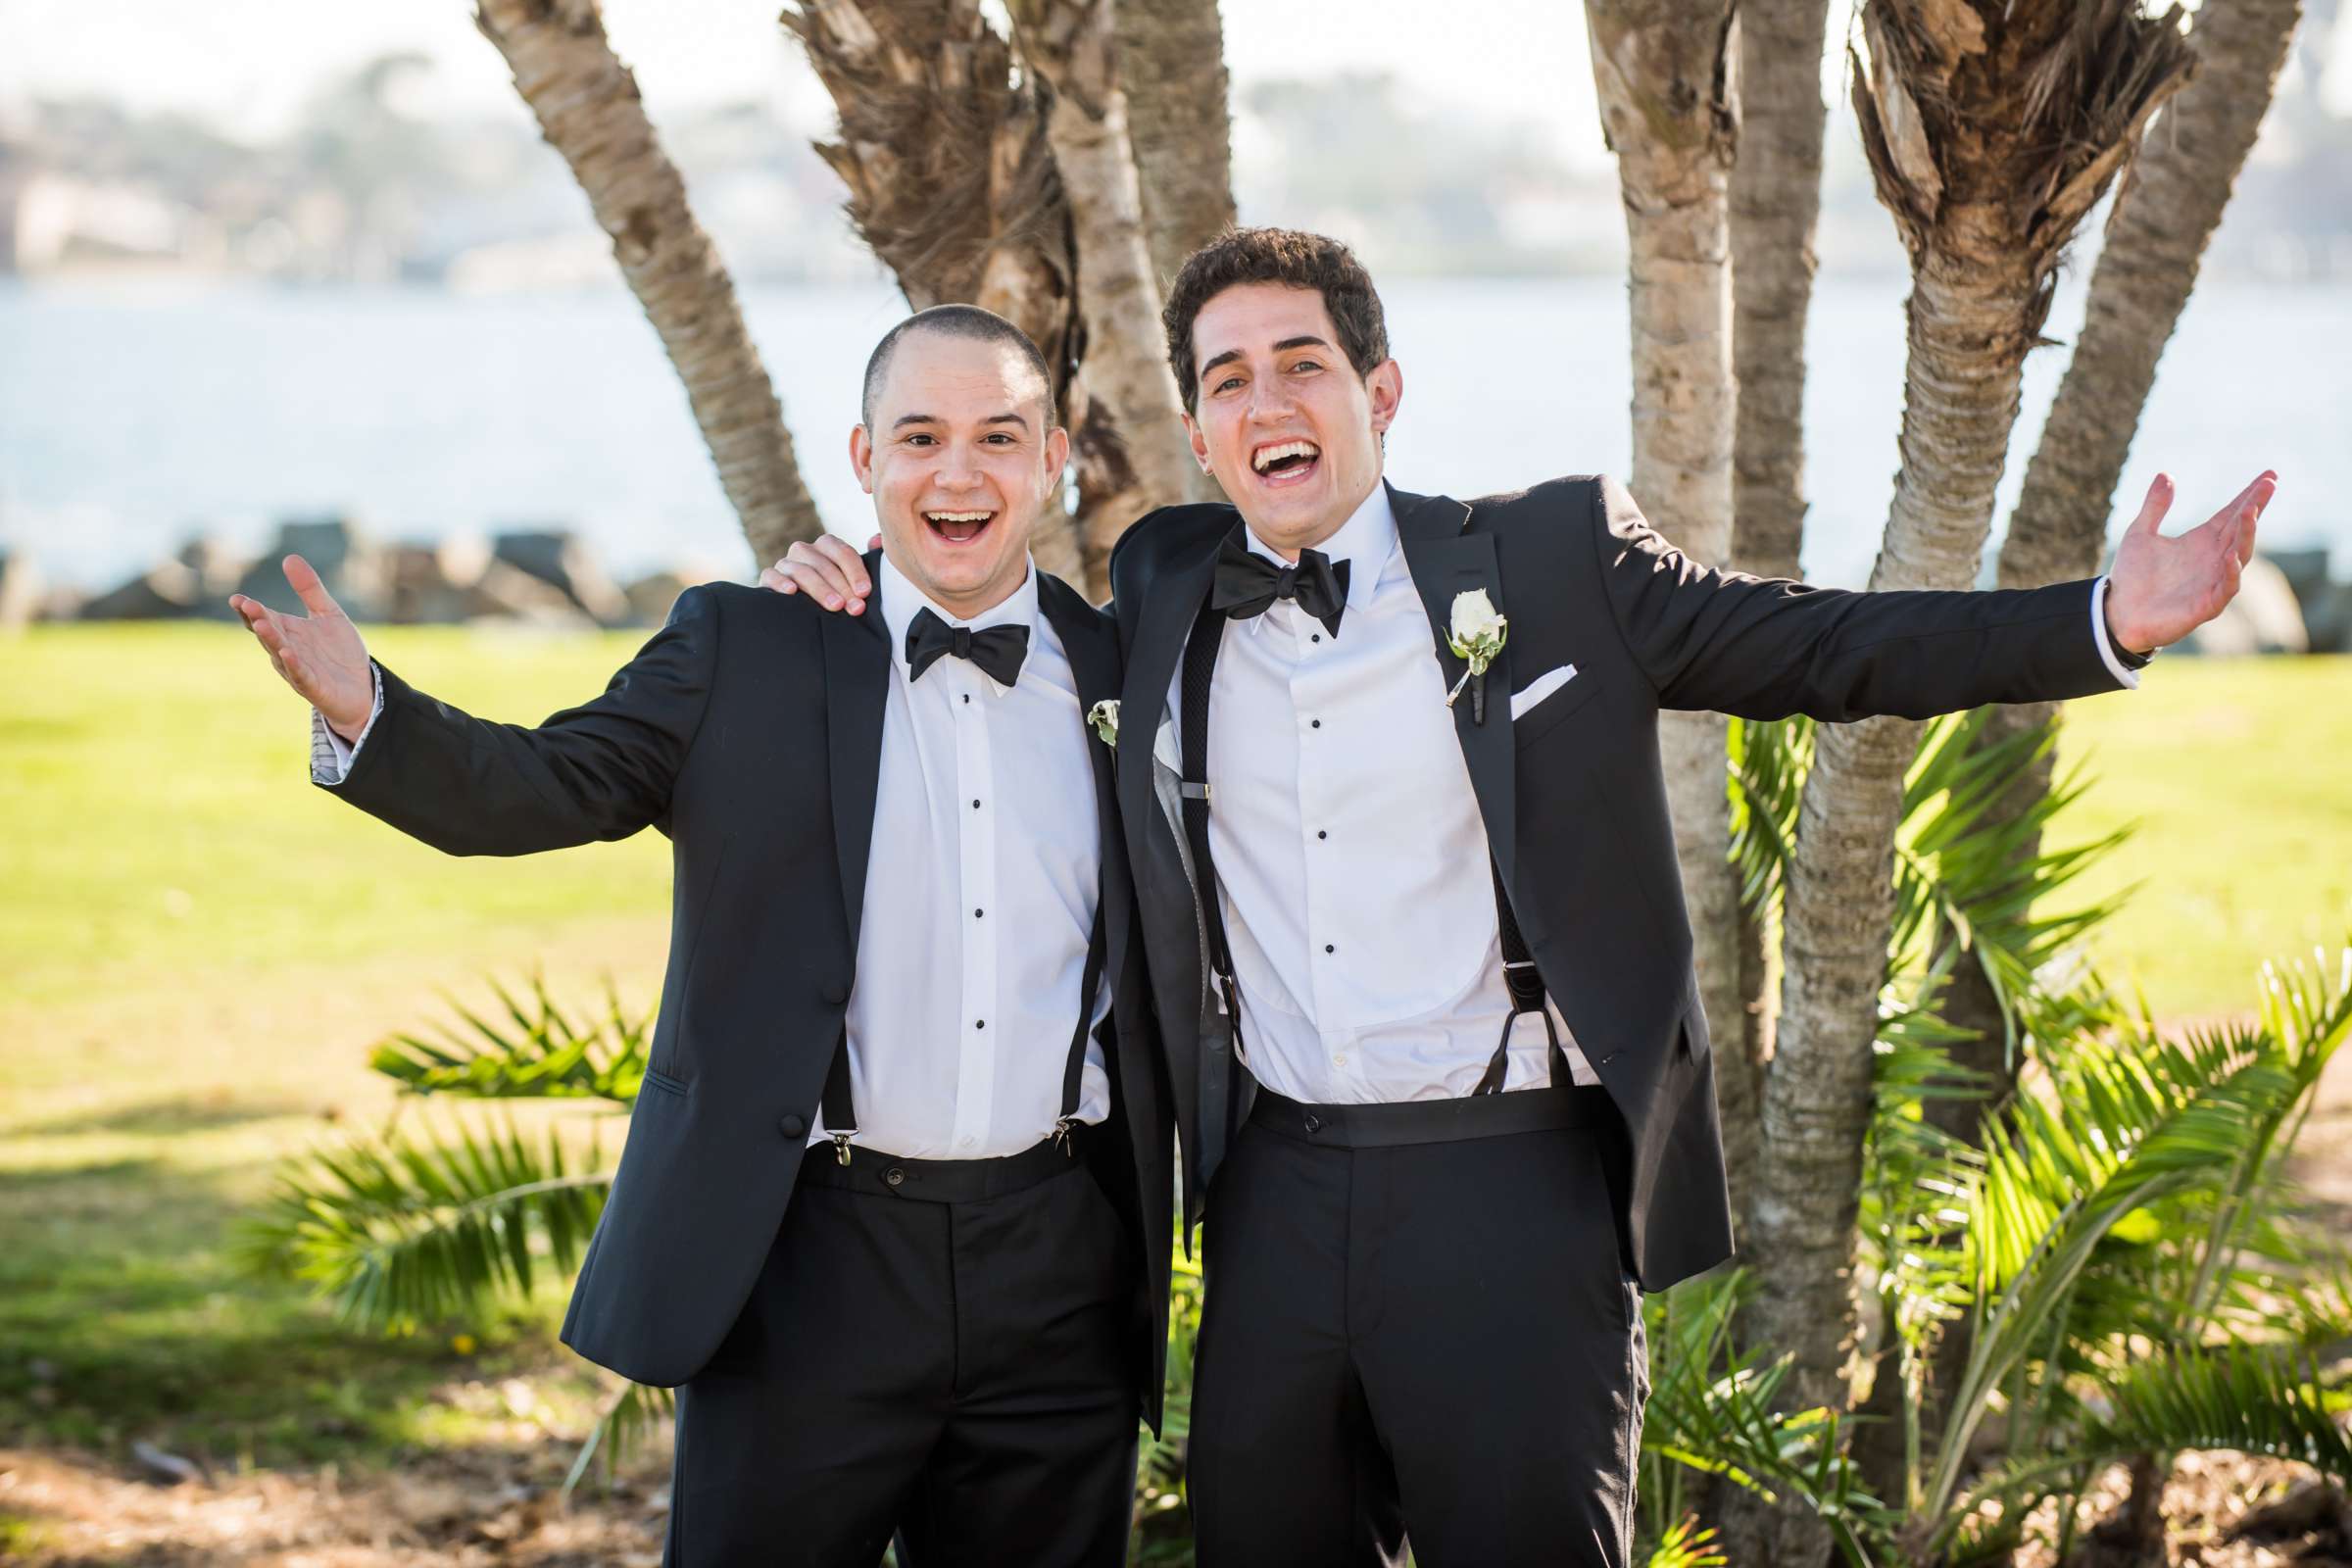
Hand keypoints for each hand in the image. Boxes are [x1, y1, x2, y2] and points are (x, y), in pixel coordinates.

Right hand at [228, 556, 374, 739]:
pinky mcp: (314, 686)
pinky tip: (288, 653)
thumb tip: (289, 557)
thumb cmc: (340, 652)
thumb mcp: (329, 614)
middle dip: (257, 619)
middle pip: (268, 633)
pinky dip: (294, 664)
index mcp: (288, 632)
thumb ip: (310, 589)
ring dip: (271, 639)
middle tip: (247, 605)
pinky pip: (301, 674)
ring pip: (279, 653)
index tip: (237, 598)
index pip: (263, 618)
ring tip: (261, 623)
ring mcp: (298, 669)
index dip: (249, 609)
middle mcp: (287, 650)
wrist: (362, 687)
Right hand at [758, 533, 877, 613]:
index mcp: (826, 547)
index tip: (865, 592)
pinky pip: (770, 575)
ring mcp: (785, 564)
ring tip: (835, 606)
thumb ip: (867, 560)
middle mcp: (804, 551)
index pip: (842, 552)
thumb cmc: (835, 595)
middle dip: (842, 586)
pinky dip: (780, 582)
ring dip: (820, 588)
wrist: (804, 617)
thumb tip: (878, 540)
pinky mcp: (768, 579)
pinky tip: (792, 592)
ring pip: (801, 570)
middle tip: (856, 607)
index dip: (855, 571)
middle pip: (823, 563)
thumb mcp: (853, 580)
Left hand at [2102, 471, 2274, 654]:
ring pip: (2239, 555)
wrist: (2116, 614)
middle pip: (2241, 529)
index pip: (2232, 514)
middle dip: (2255, 507)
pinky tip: (2231, 556)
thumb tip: (2165, 474)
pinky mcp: (2206, 605)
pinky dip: (2230, 573)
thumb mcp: (2140, 534)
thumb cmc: (2132, 577)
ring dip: (2246, 534)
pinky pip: (2226, 588)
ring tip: (2250, 512)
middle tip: (2269, 484)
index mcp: (2202, 541)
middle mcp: (2213, 559)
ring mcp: (2213, 582)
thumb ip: (2155, 506)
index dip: (2250, 495)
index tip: (2269, 475)